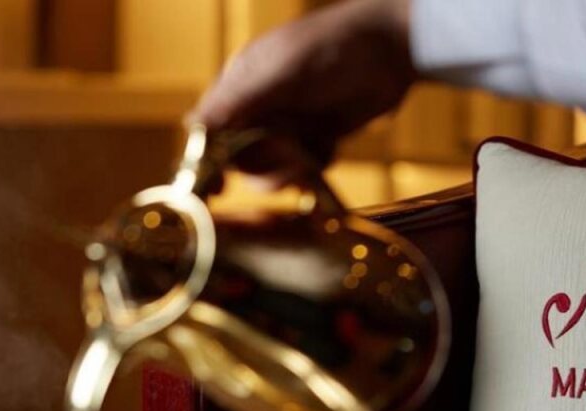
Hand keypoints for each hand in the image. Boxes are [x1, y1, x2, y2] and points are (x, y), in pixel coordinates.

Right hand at [194, 0, 413, 185]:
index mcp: (240, 84)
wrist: (393, 48)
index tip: (215, 189)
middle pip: (239, 158)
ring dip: (289, 169)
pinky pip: (301, 170)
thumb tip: (191, 126)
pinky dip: (314, 165)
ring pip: (270, 169)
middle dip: (264, 163)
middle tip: (291, 154)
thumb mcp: (280, 72)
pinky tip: (330, 144)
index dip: (208, 161)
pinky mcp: (314, 138)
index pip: (209, 130)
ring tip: (313, 151)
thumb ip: (238, 101)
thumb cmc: (333, 46)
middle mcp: (258, 107)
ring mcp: (287, 125)